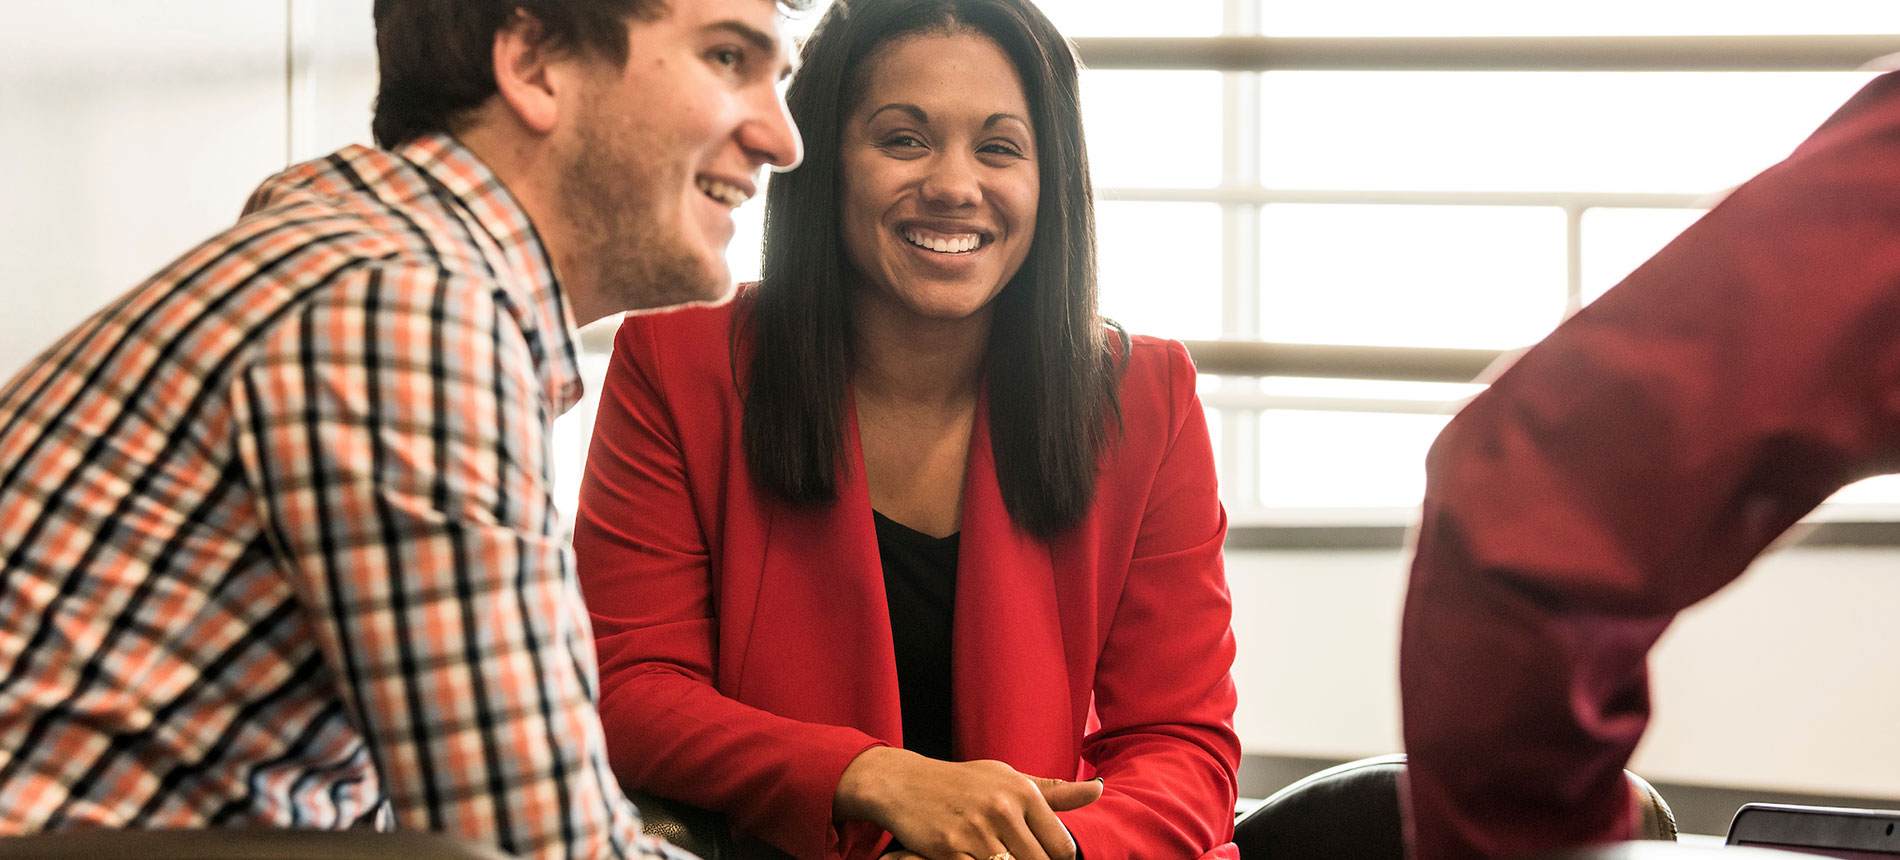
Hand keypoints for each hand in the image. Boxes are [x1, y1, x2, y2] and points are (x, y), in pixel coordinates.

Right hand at [837, 747, 1101, 859]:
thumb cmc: (962, 782)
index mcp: (1022, 792)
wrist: (903, 783)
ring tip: (996, 854)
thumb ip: (1054, 792)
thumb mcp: (1008, 778)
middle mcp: (1003, 810)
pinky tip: (975, 857)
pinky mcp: (951, 851)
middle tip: (1016, 855)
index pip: (1061, 846)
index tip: (1045, 858)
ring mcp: (977, 832)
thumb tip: (1097, 789)